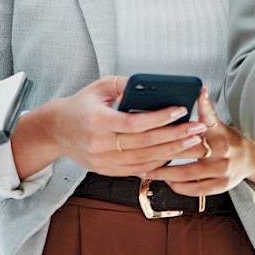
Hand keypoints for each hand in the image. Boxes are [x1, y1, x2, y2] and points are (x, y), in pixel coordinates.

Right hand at [43, 77, 208, 176]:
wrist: (56, 131)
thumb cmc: (80, 105)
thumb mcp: (99, 86)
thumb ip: (125, 84)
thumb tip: (154, 86)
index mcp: (96, 121)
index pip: (134, 123)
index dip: (160, 118)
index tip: (180, 110)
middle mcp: (100, 145)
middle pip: (145, 144)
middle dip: (175, 137)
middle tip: (197, 129)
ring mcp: (103, 161)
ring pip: (145, 160)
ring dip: (172, 152)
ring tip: (193, 142)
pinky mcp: (107, 170)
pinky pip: (138, 169)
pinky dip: (158, 162)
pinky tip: (174, 154)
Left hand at [146, 88, 254, 196]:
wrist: (252, 160)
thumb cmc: (229, 138)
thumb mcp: (219, 122)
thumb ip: (206, 110)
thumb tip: (200, 89)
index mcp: (220, 132)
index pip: (206, 119)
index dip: (195, 112)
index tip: (175, 112)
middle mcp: (222, 152)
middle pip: (186, 152)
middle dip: (162, 154)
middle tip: (141, 153)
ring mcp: (222, 171)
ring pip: (186, 175)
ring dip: (164, 174)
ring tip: (147, 171)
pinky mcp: (221, 186)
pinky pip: (194, 189)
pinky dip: (178, 186)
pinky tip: (167, 181)